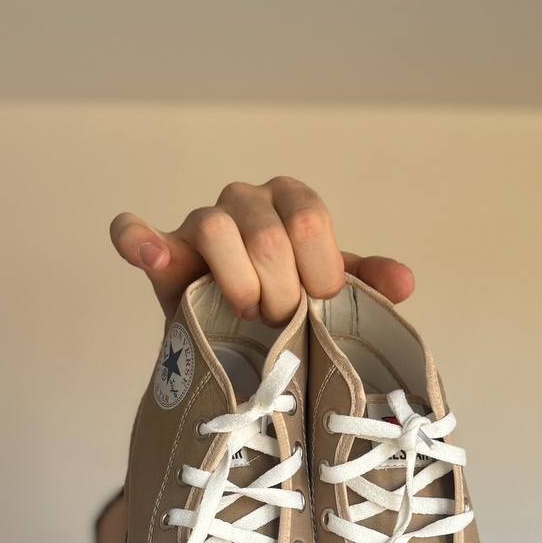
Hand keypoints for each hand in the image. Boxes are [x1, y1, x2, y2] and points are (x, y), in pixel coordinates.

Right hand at [110, 175, 413, 322]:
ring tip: (242, 315)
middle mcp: (246, 199)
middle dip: (279, 292)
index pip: (310, 220)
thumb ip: (366, 286)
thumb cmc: (292, 308)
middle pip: (267, 234)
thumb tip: (403, 283)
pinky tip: (151, 256)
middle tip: (279, 322)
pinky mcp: (163, 253)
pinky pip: (138, 235)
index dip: (317, 273)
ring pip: (215, 229)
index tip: (316, 306)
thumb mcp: (334, 298)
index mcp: (292, 200)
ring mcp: (200, 223)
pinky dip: (138, 240)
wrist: (243, 343)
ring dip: (236, 284)